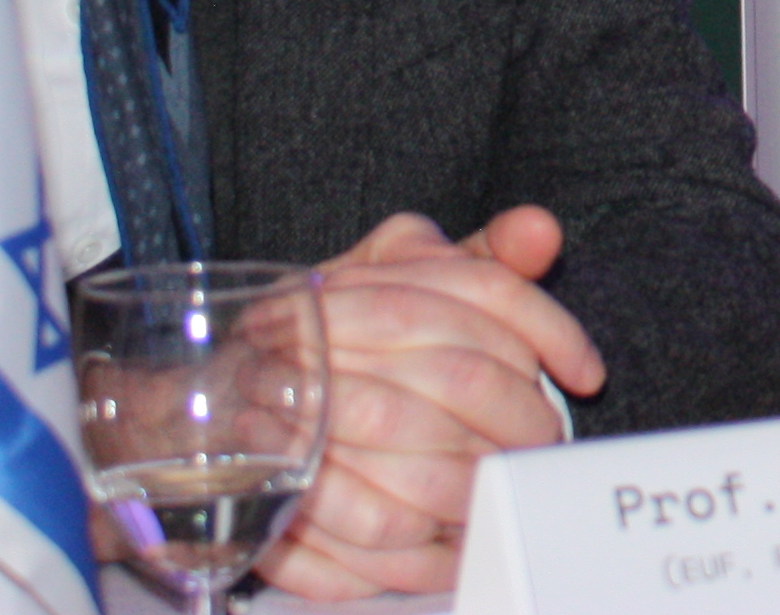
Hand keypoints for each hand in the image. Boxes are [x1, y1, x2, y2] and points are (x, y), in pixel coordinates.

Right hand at [259, 205, 606, 600]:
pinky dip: (418, 549)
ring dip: (476, 489)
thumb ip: (474, 261)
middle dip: (521, 422)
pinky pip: (363, 533)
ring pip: (415, 461)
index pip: (476, 290)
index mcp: (354, 280)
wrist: (193, 413)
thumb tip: (540, 230)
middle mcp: (317, 339)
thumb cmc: (322, 345)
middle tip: (542, 449)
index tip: (586, 375)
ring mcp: (285, 421)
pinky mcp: (265, 496)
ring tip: (504, 496)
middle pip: (458, 377)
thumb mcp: (394, 286)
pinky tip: (448, 546)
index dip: (547, 331)